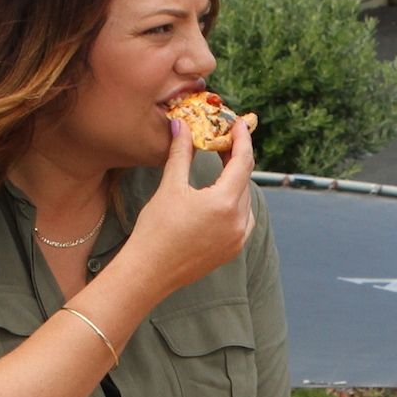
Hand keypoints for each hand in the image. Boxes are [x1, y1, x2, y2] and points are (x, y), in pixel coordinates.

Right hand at [123, 117, 256, 298]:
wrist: (150, 271)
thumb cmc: (157, 229)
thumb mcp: (170, 186)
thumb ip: (181, 153)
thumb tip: (180, 124)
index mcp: (225, 203)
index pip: (243, 162)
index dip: (242, 140)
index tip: (238, 124)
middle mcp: (238, 222)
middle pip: (245, 181)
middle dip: (236, 159)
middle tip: (223, 140)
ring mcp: (238, 239)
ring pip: (245, 201)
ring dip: (236, 181)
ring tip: (222, 165)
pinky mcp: (232, 250)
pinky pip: (243, 220)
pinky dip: (235, 203)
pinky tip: (221, 196)